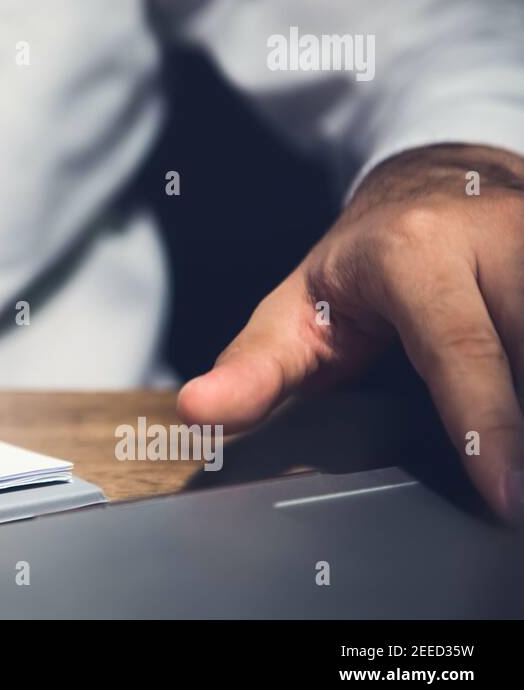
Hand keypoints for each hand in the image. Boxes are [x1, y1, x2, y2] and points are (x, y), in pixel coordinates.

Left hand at [178, 143, 523, 520]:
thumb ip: (253, 369)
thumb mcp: (295, 312)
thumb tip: (198, 411)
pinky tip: (516, 411)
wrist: (427, 191)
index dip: (489, 428)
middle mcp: (495, 235)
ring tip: (509, 462)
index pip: (461, 349)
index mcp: (414, 251)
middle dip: (521, 423)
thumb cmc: (354, 270)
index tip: (508, 498)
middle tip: (512, 494)